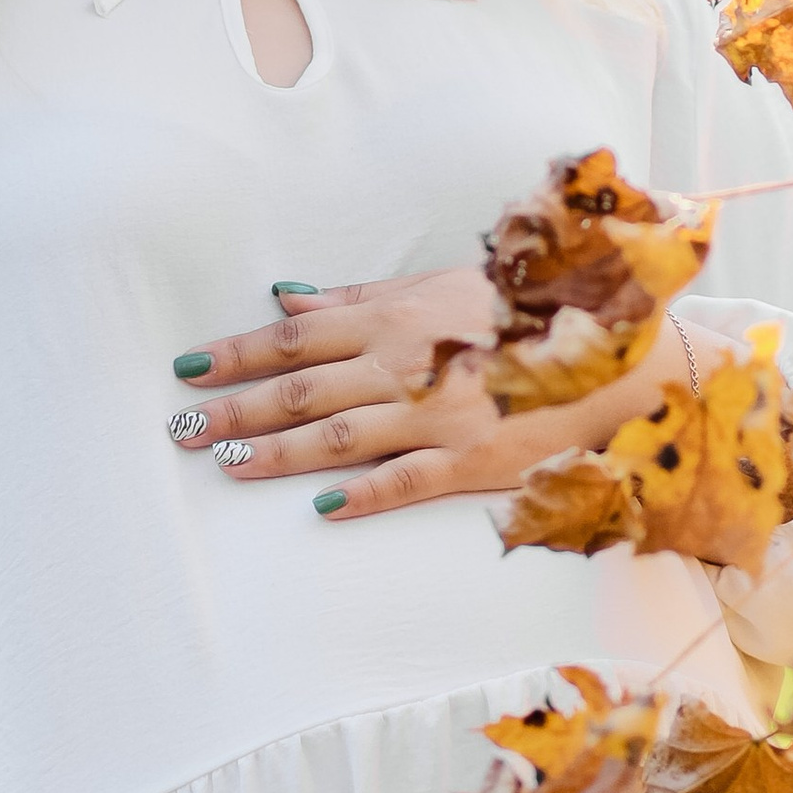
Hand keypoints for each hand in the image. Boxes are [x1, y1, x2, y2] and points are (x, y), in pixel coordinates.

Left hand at [167, 270, 685, 521]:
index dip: (236, 352)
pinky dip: (364, 494)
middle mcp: (406, 363)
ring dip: (279, 451)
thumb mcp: (436, 285)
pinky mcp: (474, 457)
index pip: (295, 336)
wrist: (613, 346)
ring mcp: (438, 412)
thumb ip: (359, 300)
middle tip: (180, 427)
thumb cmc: (521, 310)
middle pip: (303, 386)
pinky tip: (322, 508)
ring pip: (341, 434)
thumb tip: (286, 297)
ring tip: (226, 464)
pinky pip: (409, 479)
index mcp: (395, 316)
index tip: (185, 367)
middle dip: (236, 407)